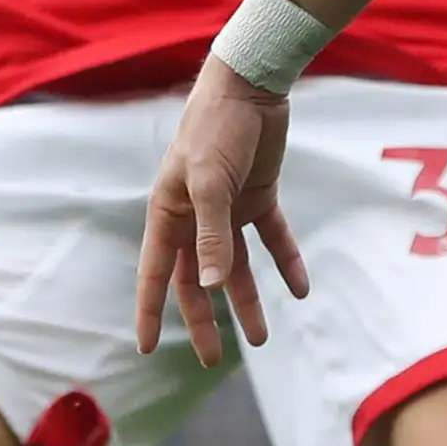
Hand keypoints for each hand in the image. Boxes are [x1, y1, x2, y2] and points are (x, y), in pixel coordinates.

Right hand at [136, 56, 311, 363]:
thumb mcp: (211, 184)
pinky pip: (271, 239)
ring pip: (234, 266)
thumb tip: (211, 287)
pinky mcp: (259, 196)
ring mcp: (228, 208)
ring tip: (262, 338)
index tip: (146, 349)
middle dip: (205, 321)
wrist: (252, 85)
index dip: (151, 312)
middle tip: (213, 360)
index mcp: (169, 213)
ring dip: (247, 300)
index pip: (157, 274)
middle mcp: (195, 215)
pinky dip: (285, 262)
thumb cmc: (217, 128)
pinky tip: (300, 289)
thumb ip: (212, 236)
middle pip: (197, 280)